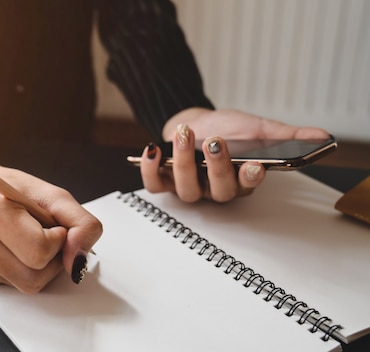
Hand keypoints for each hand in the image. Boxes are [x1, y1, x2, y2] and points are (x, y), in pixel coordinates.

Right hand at [0, 142, 100, 292]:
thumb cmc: (13, 190)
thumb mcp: (54, 195)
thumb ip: (81, 224)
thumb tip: (79, 262)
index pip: (39, 250)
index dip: (58, 240)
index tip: (52, 224)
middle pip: (33, 278)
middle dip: (51, 259)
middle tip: (43, 234)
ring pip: (26, 286)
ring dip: (39, 267)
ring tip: (28, 240)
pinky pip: (14, 285)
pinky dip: (23, 269)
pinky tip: (13, 248)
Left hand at [140, 107, 329, 201]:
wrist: (193, 121)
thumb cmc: (226, 129)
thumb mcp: (256, 128)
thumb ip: (285, 136)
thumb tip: (322, 137)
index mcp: (239, 180)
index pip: (247, 187)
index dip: (250, 179)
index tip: (255, 165)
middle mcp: (214, 189)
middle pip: (218, 190)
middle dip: (217, 167)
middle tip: (216, 142)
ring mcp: (188, 187)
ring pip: (187, 187)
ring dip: (184, 161)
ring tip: (186, 134)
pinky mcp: (164, 181)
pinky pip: (155, 184)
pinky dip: (150, 169)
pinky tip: (152, 149)